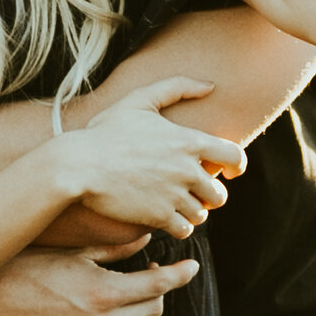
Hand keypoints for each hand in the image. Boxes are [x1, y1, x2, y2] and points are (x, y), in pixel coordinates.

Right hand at [0, 246, 198, 315]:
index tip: (191, 268)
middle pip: (153, 311)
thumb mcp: (74, 250)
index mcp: (101, 293)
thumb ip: (115, 247)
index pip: (158, 286)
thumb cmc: (30, 265)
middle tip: (149, 276)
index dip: (180, 275)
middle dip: (158, 291)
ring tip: (135, 301)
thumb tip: (148, 239)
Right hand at [56, 78, 238, 233]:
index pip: (235, 157)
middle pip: (220, 193)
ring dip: (192, 211)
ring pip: (202, 214)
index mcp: (189, 141)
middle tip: (193, 192)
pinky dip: (179, 227)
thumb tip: (210, 86)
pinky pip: (184, 230)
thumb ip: (177, 87)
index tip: (230, 173)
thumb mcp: (139, 100)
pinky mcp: (160, 217)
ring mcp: (175, 196)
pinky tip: (166, 219)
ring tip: (175, 205)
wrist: (78, 166)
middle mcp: (188, 170)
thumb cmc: (105, 132)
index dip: (236, 166)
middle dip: (209, 195)